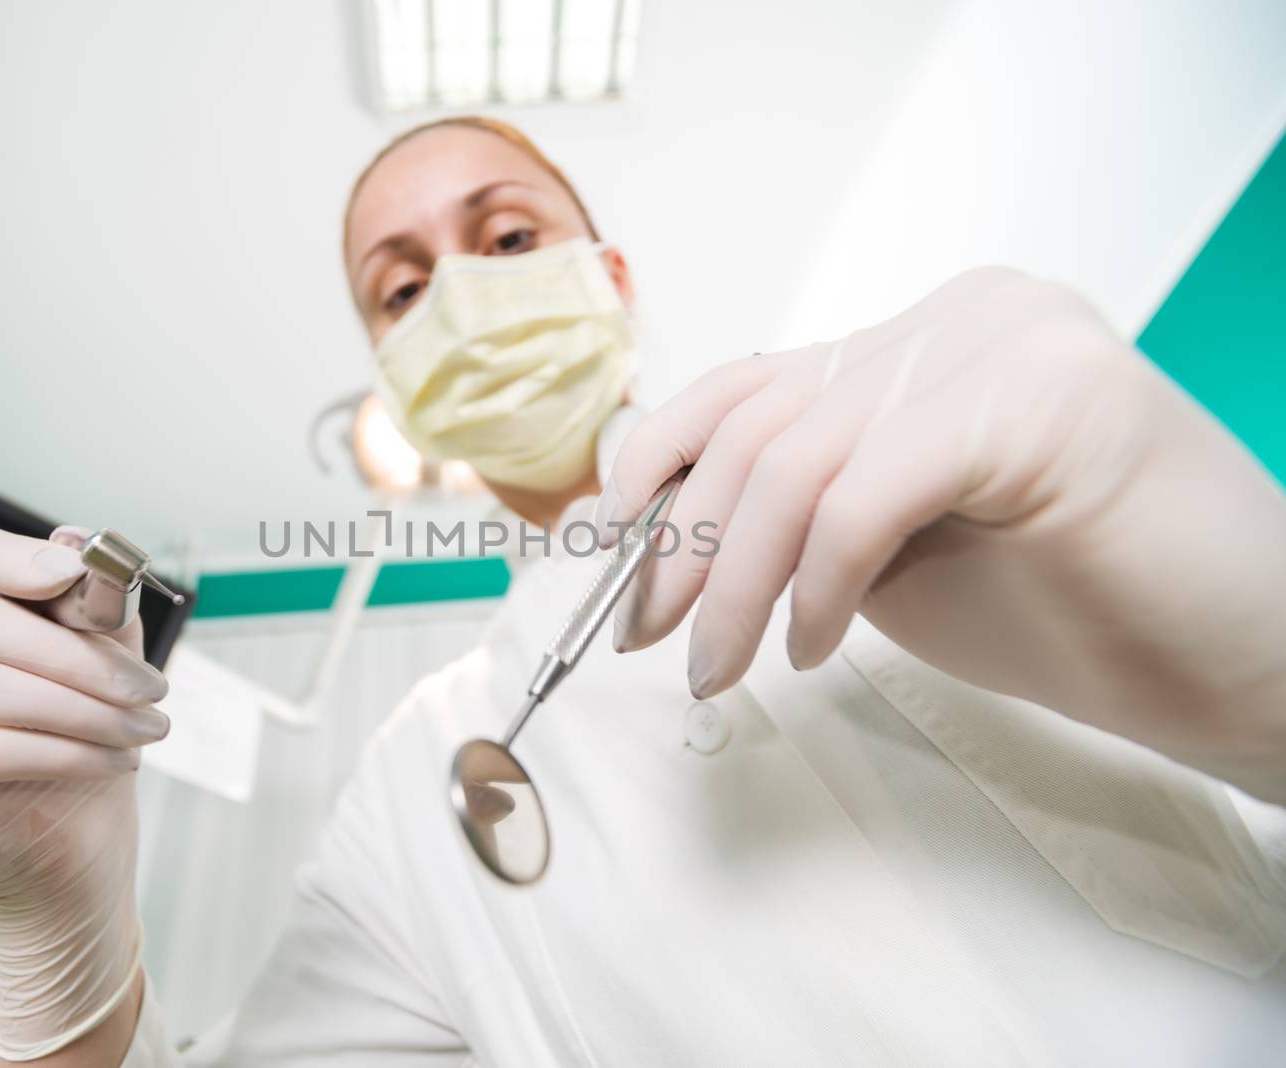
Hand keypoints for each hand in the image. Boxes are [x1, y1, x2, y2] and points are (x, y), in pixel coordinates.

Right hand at [0, 521, 168, 1059]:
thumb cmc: (74, 754)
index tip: (75, 574)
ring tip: (139, 731)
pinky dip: (55, 750)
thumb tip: (83, 550)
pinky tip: (104, 760)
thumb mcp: (98, 665)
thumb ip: (89, 607)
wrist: (68, 855)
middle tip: (147, 689)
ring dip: (80, 708)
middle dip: (78, 656)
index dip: (11, 558)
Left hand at [597, 268, 1285, 799]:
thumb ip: (798, 519)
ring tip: (721, 667)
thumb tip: (663, 541)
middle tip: (650, 639)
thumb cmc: (1074, 613)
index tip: (603, 559)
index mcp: (925, 337)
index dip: (655, 469)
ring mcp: (1006, 341)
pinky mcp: (1042, 396)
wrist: (1242, 663)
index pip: (748, 384)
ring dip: (734, 579)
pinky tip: (816, 645)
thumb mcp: (891, 554)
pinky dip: (820, 581)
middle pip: (757, 422)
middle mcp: (961, 314)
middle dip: (682, 545)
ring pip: (797, 457)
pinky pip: (868, 490)